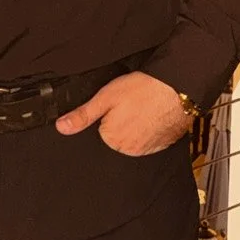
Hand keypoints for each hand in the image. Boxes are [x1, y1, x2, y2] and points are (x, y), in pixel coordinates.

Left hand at [55, 71, 192, 154]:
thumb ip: (83, 115)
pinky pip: (150, 139)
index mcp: (112, 140)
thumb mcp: (105, 97)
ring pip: (134, 138)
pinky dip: (150, 129)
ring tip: (143, 108)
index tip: (117, 104)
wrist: (178, 88)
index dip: (107, 115)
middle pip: (117, 137)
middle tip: (131, 104)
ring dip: (136, 126)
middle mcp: (129, 150)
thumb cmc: (142, 89)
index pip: (101, 131)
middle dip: (121, 121)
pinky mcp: (163, 144)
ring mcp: (148, 149)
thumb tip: (61, 127)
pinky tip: (153, 114)